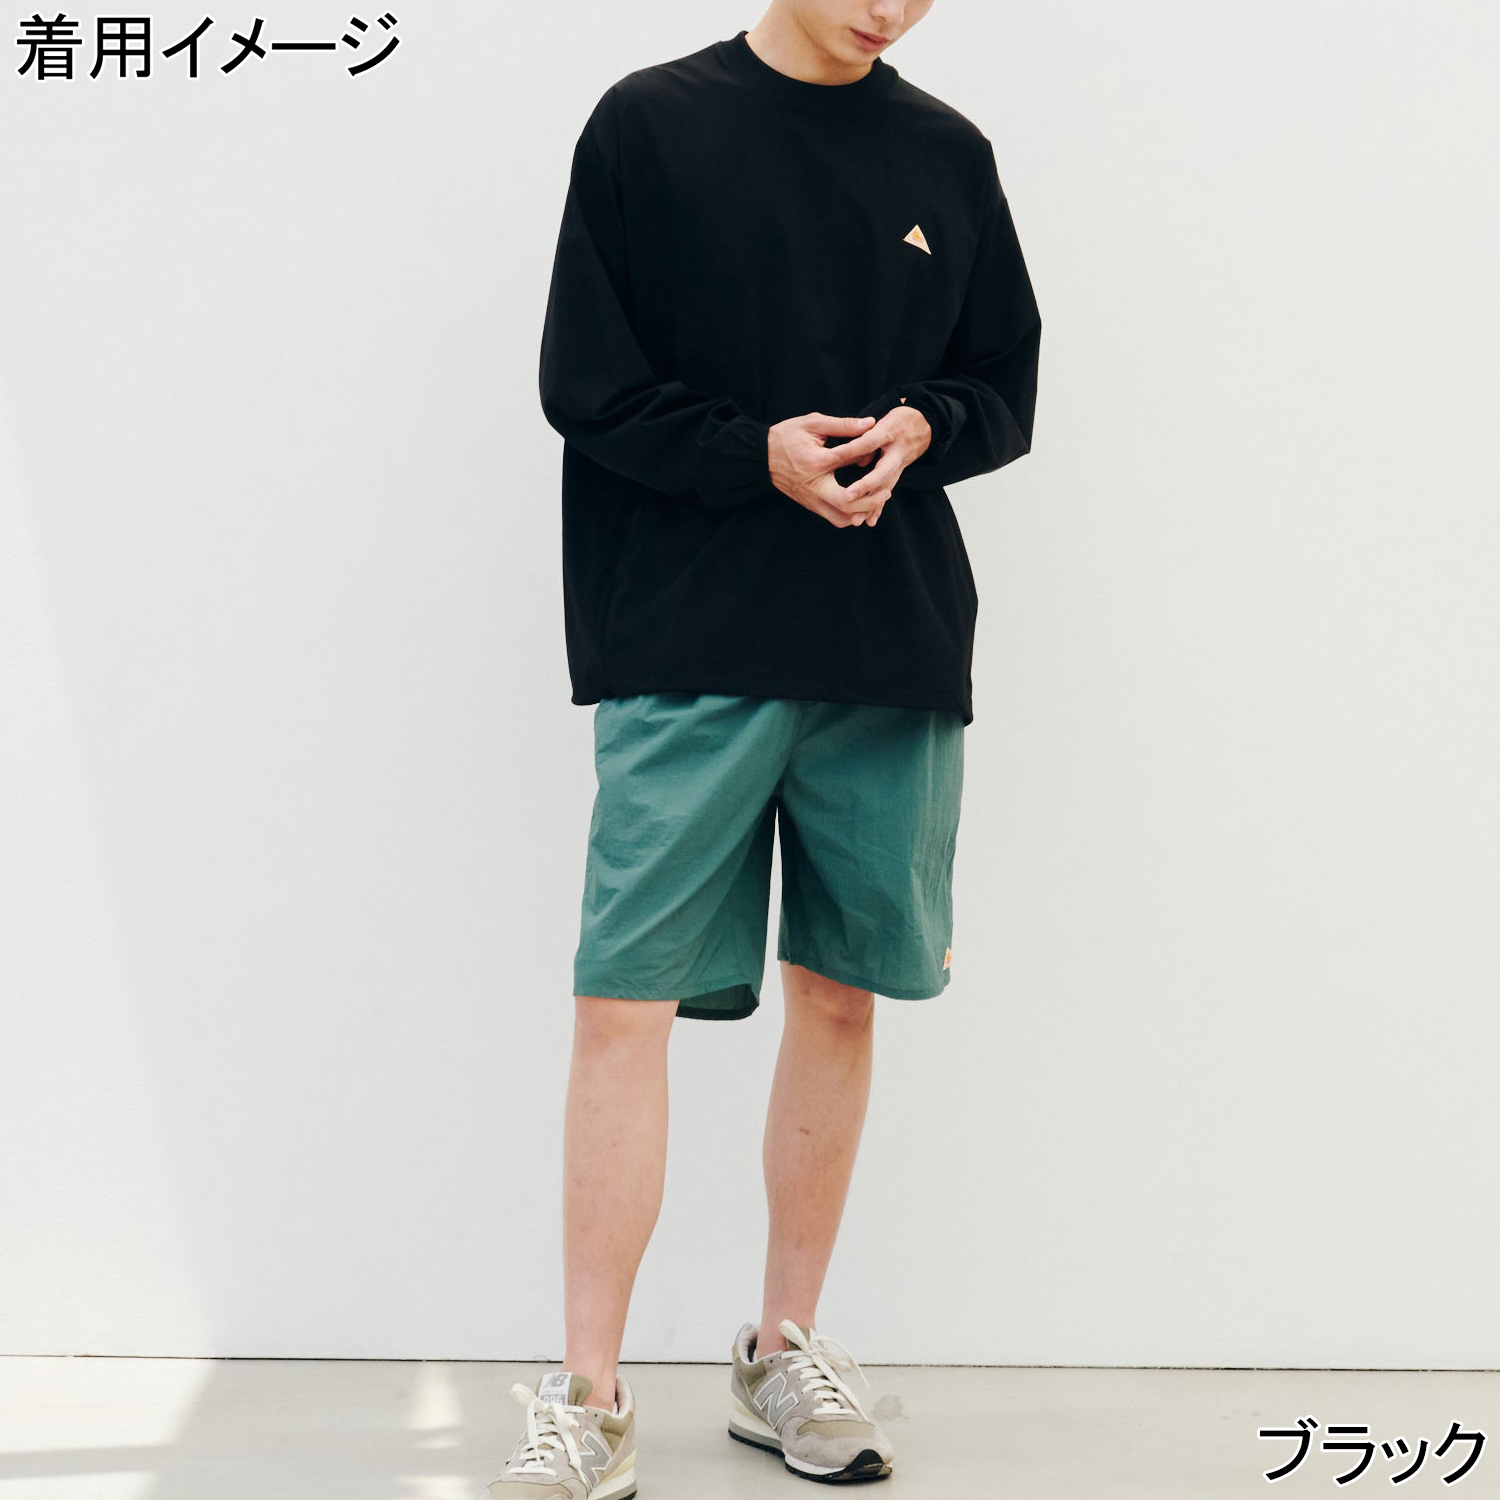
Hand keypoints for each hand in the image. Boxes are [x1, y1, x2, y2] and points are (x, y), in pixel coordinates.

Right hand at [768, 412, 895, 528]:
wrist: (761, 456)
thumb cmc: (786, 437)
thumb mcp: (812, 424)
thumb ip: (843, 425)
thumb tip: (870, 423)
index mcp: (816, 461)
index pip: (849, 458)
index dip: (868, 452)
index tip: (882, 446)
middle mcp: (815, 486)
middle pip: (848, 504)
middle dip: (871, 501)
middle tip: (886, 492)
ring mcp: (811, 499)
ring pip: (842, 518)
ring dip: (861, 513)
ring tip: (875, 501)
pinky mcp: (810, 506)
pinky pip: (834, 518)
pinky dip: (850, 515)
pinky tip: (861, 504)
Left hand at [824, 403, 932, 526]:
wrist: (924, 425)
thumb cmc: (898, 421)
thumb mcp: (882, 420)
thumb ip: (865, 433)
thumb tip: (850, 451)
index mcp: (889, 433)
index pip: (868, 442)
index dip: (852, 449)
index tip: (835, 456)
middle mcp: (896, 453)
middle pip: (881, 472)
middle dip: (864, 486)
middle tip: (848, 497)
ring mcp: (899, 467)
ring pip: (884, 488)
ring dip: (871, 504)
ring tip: (857, 519)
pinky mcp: (896, 476)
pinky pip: (886, 492)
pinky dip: (878, 507)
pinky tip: (870, 521)